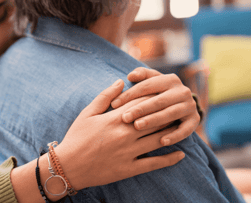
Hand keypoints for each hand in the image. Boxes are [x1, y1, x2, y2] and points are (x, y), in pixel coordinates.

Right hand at [55, 79, 184, 189]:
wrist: (68, 166)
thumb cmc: (76, 137)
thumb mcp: (87, 113)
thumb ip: (105, 96)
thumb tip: (120, 81)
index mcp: (115, 119)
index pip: (141, 103)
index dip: (155, 96)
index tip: (165, 92)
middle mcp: (125, 134)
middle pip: (154, 119)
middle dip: (167, 111)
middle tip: (180, 106)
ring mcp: (129, 152)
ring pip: (158, 139)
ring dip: (172, 131)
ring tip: (182, 126)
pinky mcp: (129, 168)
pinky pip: (154, 163)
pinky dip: (169, 159)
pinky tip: (180, 154)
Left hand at [111, 67, 199, 145]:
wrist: (183, 105)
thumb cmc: (158, 94)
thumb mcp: (152, 81)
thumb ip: (141, 76)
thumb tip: (130, 76)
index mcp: (169, 79)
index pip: (147, 86)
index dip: (129, 94)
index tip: (114, 104)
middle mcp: (182, 91)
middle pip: (158, 100)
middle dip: (140, 109)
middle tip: (125, 118)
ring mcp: (190, 106)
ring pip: (170, 114)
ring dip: (154, 121)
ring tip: (138, 127)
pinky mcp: (194, 121)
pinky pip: (185, 130)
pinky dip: (174, 136)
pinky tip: (161, 142)